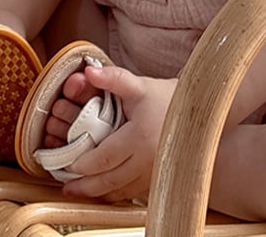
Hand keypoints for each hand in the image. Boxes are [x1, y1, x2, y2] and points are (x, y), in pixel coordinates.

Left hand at [62, 65, 176, 202]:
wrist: (198, 109)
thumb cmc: (168, 97)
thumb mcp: (139, 85)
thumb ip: (113, 78)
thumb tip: (89, 71)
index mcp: (139, 138)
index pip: (103, 159)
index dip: (81, 164)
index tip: (66, 163)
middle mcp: (147, 160)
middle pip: (108, 181)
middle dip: (85, 185)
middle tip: (67, 185)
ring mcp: (154, 173)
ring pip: (120, 191)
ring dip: (98, 193)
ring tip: (79, 189)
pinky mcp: (159, 178)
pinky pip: (132, 193)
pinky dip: (115, 193)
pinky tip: (104, 189)